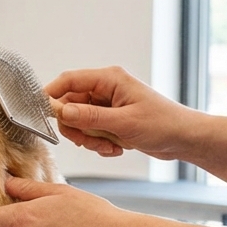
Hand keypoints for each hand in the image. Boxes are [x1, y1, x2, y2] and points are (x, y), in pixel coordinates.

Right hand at [46, 67, 199, 159]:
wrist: (184, 139)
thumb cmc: (162, 124)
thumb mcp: (124, 122)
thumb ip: (89, 117)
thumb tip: (60, 112)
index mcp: (109, 79)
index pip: (69, 80)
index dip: (52, 96)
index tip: (43, 115)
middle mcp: (106, 89)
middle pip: (70, 105)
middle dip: (76, 127)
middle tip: (88, 142)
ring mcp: (107, 105)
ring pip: (79, 121)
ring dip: (89, 138)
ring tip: (109, 146)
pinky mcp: (110, 119)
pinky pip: (91, 131)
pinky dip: (99, 143)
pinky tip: (116, 148)